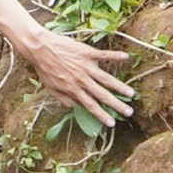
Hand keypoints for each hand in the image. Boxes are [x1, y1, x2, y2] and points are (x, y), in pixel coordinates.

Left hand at [18, 25, 136, 124]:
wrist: (40, 48)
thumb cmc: (44, 68)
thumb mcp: (50, 88)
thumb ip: (64, 99)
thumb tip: (74, 108)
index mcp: (73, 89)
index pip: (90, 106)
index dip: (102, 115)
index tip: (112, 124)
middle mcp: (82, 80)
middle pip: (102, 95)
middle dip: (116, 105)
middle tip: (129, 112)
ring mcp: (86, 66)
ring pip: (106, 79)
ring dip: (120, 87)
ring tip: (131, 93)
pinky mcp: (87, 53)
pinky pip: (104, 55)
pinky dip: (115, 56)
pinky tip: (126, 57)